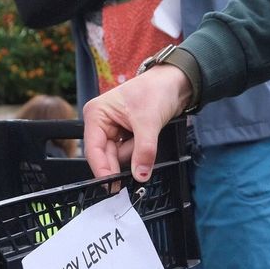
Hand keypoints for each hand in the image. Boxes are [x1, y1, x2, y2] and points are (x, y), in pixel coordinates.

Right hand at [82, 66, 190, 180]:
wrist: (175, 82)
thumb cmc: (156, 90)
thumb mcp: (149, 122)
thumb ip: (144, 151)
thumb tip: (140, 175)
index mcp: (96, 114)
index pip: (94, 149)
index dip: (102, 169)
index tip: (112, 186)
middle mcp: (100, 123)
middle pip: (106, 156)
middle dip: (126, 158)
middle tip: (140, 160)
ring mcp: (113, 130)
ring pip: (120, 156)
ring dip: (136, 153)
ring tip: (147, 133)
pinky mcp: (125, 135)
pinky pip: (130, 153)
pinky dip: (140, 151)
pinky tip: (147, 137)